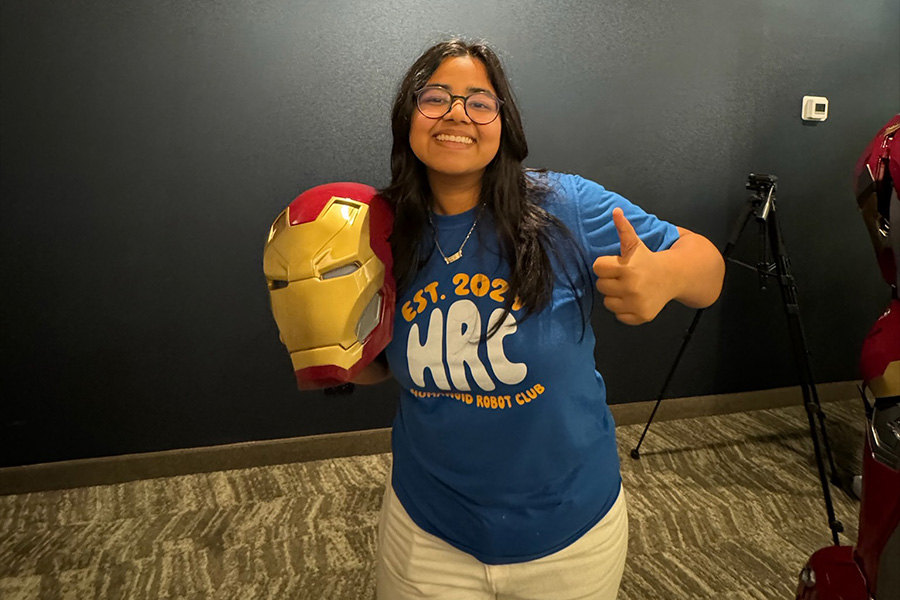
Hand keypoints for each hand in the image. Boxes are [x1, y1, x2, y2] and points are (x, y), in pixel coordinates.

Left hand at [593, 208, 673, 324]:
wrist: (673, 277)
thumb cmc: (648, 260)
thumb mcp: (635, 244)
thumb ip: (624, 229)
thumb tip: (615, 211)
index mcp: (628, 268)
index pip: (598, 268)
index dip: (605, 265)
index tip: (617, 264)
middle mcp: (632, 287)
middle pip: (601, 286)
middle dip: (610, 280)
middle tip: (624, 276)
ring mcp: (636, 303)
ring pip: (608, 302)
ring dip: (615, 296)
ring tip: (628, 288)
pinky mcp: (640, 316)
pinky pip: (618, 316)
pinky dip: (624, 310)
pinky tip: (634, 299)